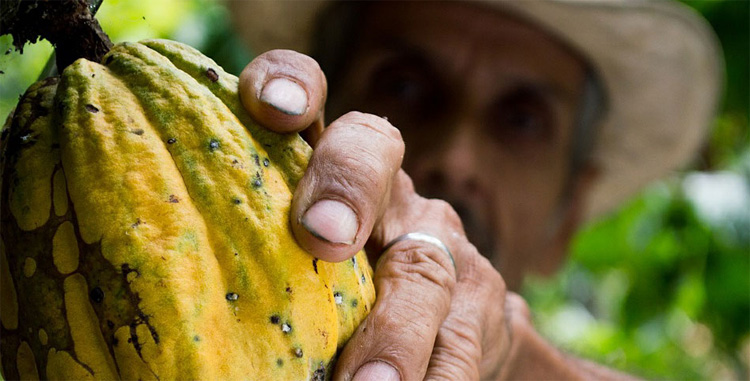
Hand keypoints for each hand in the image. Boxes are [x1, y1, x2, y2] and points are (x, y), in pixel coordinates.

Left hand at [239, 50, 531, 379]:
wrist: (441, 316)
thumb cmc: (330, 283)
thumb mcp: (287, 252)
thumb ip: (251, 248)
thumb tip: (164, 299)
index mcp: (326, 163)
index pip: (310, 96)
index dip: (293, 85)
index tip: (271, 108)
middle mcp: (385, 187)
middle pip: (374, 153)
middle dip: (349, 186)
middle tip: (323, 236)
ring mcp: (436, 239)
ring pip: (423, 265)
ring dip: (398, 325)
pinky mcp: (478, 299)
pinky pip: (462, 339)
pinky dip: (436, 372)